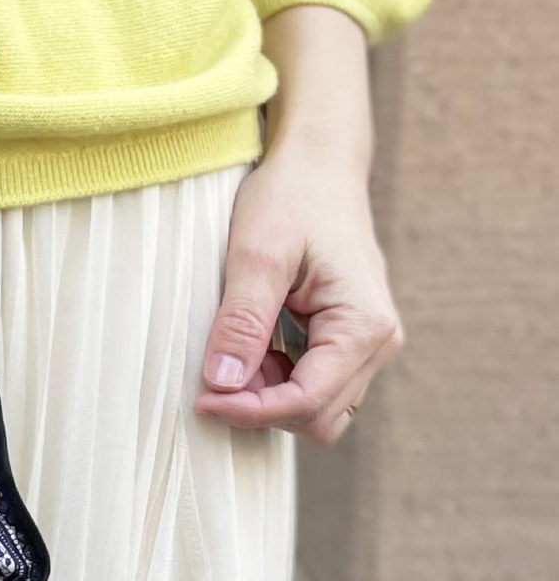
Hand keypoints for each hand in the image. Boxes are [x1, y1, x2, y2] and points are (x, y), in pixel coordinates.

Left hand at [194, 136, 404, 444]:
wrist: (318, 164)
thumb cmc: (290, 197)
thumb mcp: (256, 254)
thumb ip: (242, 320)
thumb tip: (222, 383)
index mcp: (364, 325)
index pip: (308, 401)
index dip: (252, 411)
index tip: (202, 401)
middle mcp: (378, 342)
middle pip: (317, 416)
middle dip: (261, 407)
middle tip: (208, 380)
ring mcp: (367, 342)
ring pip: (317, 405)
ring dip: (268, 395)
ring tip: (227, 355)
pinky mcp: (349, 336)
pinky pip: (316, 382)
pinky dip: (277, 378)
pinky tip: (248, 347)